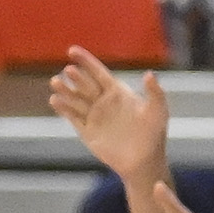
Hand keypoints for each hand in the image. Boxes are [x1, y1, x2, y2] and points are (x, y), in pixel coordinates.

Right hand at [47, 48, 170, 179]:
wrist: (144, 162)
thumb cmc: (154, 135)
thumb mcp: (158, 112)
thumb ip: (155, 93)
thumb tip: (150, 73)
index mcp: (117, 93)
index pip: (98, 72)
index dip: (86, 61)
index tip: (72, 50)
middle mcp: (102, 101)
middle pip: (85, 84)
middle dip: (77, 76)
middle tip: (70, 70)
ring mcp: (93, 115)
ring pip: (75, 98)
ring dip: (65, 90)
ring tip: (56, 82)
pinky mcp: (86, 130)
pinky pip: (72, 116)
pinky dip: (63, 108)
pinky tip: (55, 100)